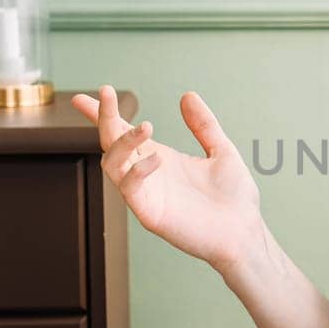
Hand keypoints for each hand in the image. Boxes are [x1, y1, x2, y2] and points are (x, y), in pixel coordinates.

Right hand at [71, 85, 262, 274]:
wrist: (246, 233)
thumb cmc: (234, 199)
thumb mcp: (221, 151)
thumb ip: (203, 125)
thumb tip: (188, 95)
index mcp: (160, 158)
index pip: (122, 133)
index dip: (103, 115)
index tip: (83, 97)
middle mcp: (147, 174)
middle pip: (111, 142)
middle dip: (105, 117)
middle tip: (107, 94)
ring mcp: (146, 194)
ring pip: (112, 164)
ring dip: (122, 142)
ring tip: (146, 127)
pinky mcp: (150, 214)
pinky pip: (130, 190)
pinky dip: (137, 171)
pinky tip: (156, 160)